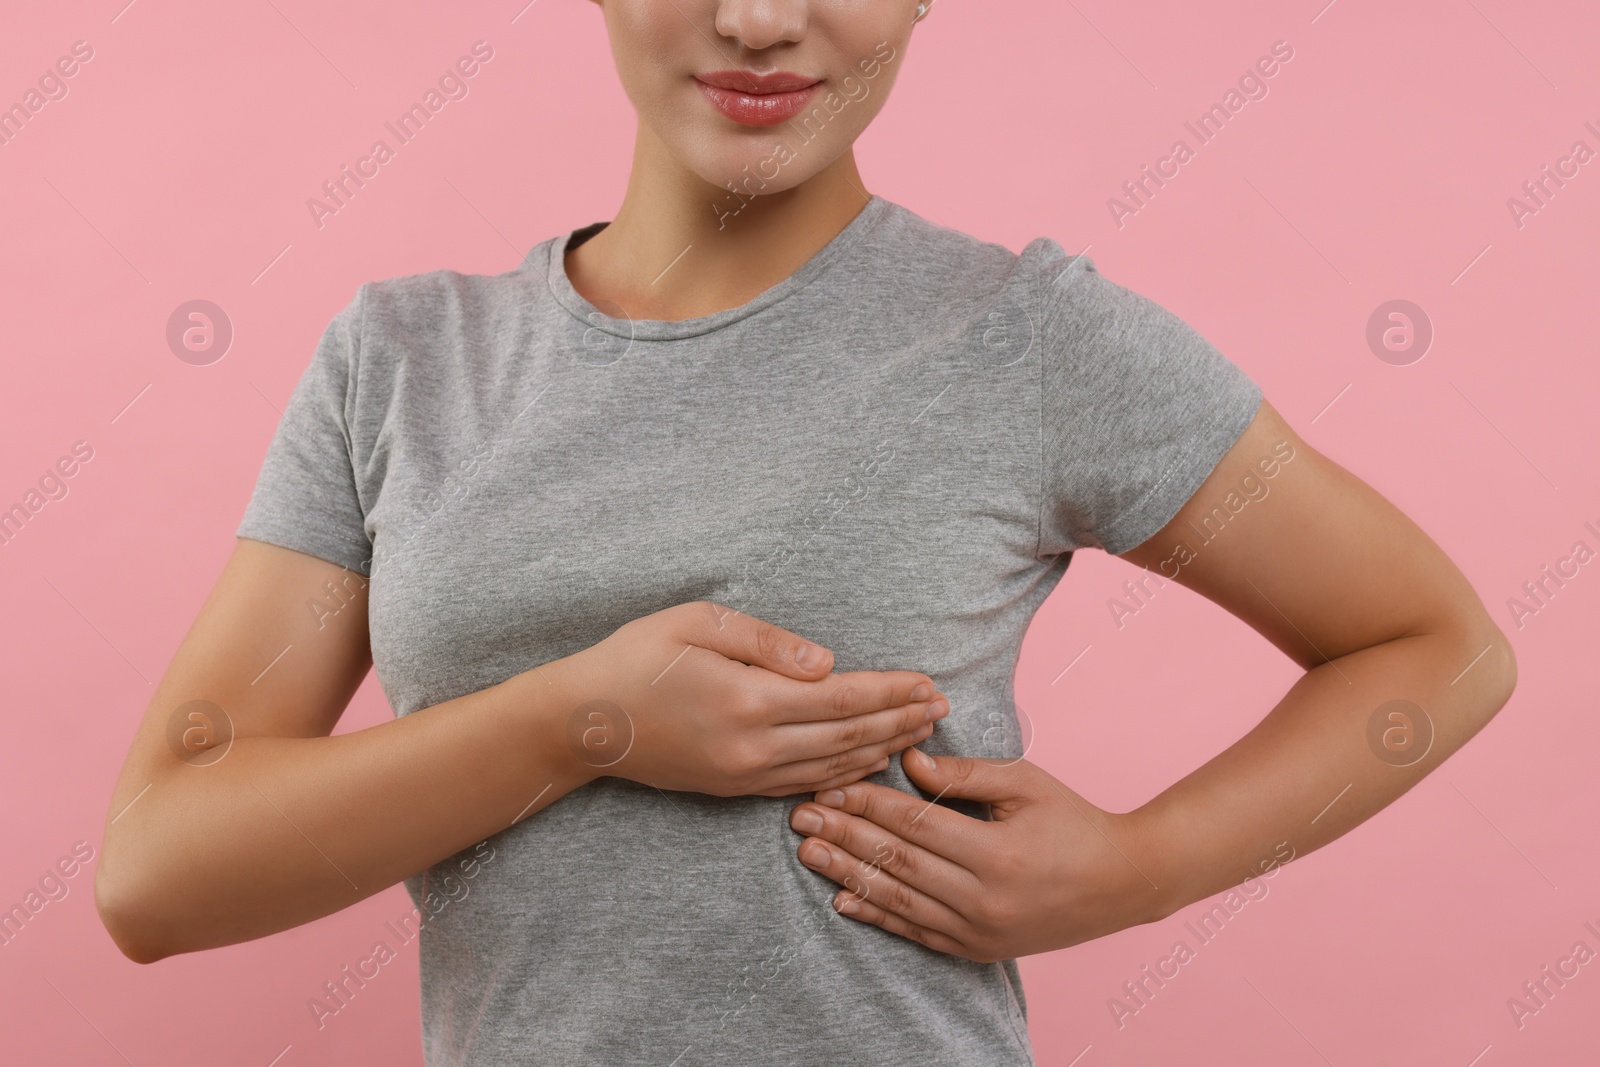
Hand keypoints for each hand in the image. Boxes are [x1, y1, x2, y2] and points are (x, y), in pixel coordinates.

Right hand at [544, 601, 949, 797]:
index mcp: (750, 699)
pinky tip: (870, 764)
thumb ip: (767, 642)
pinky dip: (845, 774)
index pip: (843, 697)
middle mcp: (754, 746)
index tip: (928, 682)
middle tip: (942, 708)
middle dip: (901, 721)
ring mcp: (745, 775)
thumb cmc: (636, 659)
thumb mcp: (696, 624)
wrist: (583, 722)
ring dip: (883, 750)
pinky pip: (804, 785)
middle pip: (848, 736)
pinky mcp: (734, 789)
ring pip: (833, 766)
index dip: (891, 691)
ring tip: (921, 735)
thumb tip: (829, 662)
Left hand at [786, 747, 1166, 961]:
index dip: (869, 803)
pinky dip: (878, 916)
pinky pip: (917, 932)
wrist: (1122, 884)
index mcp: (996, 853)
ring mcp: (979, 930)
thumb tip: (909, 762)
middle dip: (845, 836)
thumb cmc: (1073, 822)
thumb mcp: (1026, 783)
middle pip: (898, 862)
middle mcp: (983, 898)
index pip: (915, 824)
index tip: (830, 786)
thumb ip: (966, 775)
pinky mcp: (977, 949)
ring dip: (848, 874)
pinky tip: (844, 899)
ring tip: (809, 854)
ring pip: (899, 900)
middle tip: (800, 818)